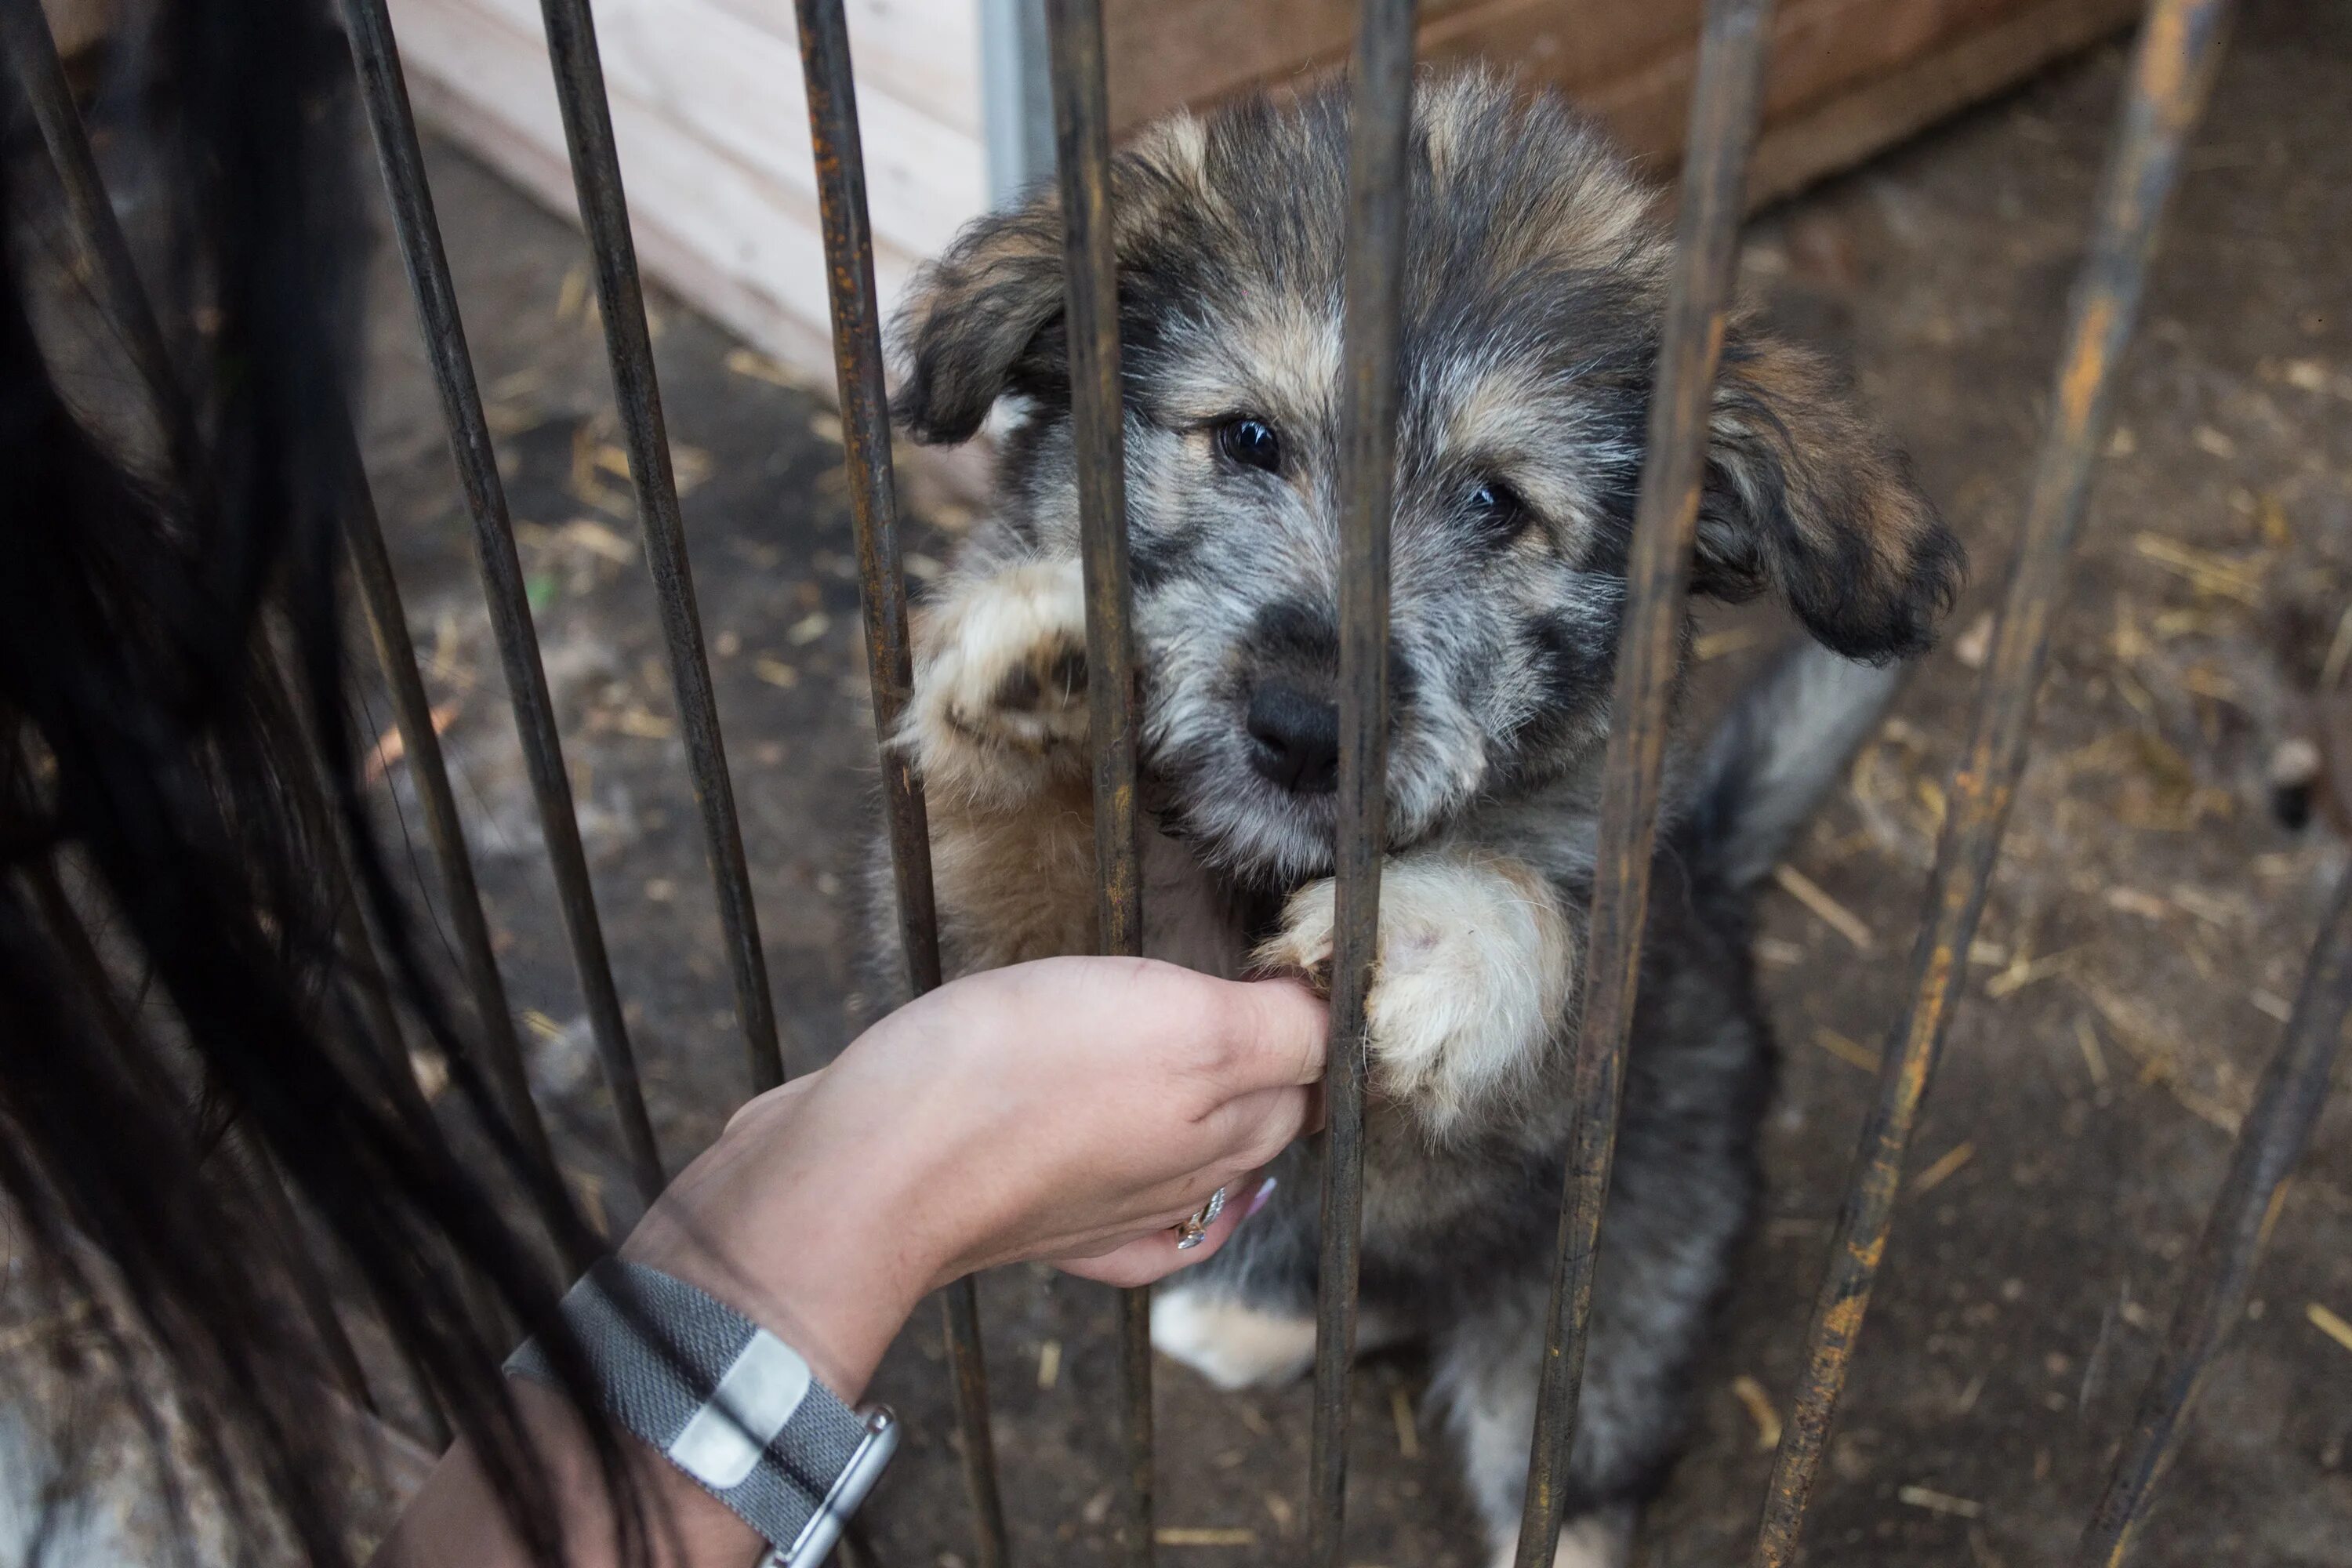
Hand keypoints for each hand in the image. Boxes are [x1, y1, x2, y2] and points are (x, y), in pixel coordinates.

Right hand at [623, 956, 1325, 1395]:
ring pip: (1202, 1156)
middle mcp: (1187, 1174)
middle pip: (1268, 1109)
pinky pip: (1133, 1220)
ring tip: (1221, 1054)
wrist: (871, 1170)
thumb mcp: (1179, 1023)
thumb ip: (1280, 1029)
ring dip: (1222, 1109)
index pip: (1318, 1062)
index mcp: (1230, 1118)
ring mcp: (1115, 1208)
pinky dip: (1165, 1201)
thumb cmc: (1017, 1078)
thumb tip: (1350, 1018)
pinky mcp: (1040, 1218)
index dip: (1321, 1002)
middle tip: (1270, 983)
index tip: (1308, 947)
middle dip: (1285, 1051)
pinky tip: (1169, 1184)